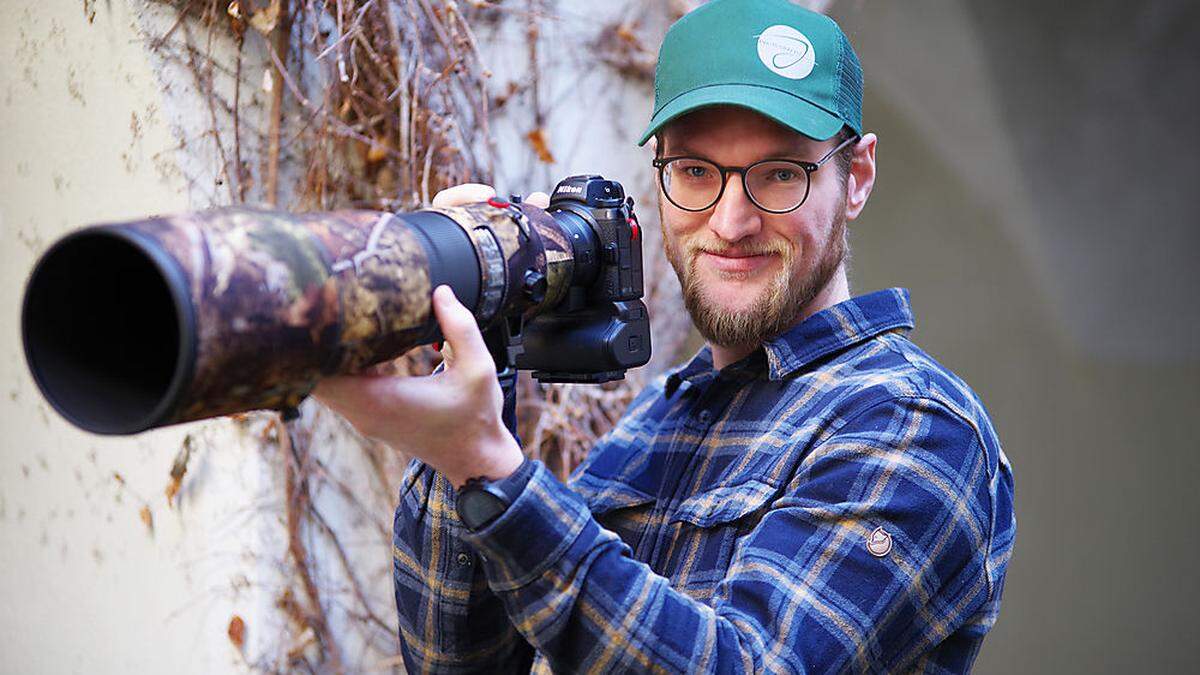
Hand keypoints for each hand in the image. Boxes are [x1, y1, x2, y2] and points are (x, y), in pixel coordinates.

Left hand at [312, 183, 548, 486]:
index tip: (316, 311)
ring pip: (322, 383)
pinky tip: (353, 340)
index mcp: (381, 400)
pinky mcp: (368, 417)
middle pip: (312, 375)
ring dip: (323, 354)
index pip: (318, 374)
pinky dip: (337, 366)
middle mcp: (363, 412)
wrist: (476, 461)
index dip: (310, 343)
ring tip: (333, 317)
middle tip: (321, 303)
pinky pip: (338, 389)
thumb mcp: (478, 369)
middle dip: (312, 342)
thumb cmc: (476, 418)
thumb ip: (459, 327)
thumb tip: (441, 292)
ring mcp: (363, 417)